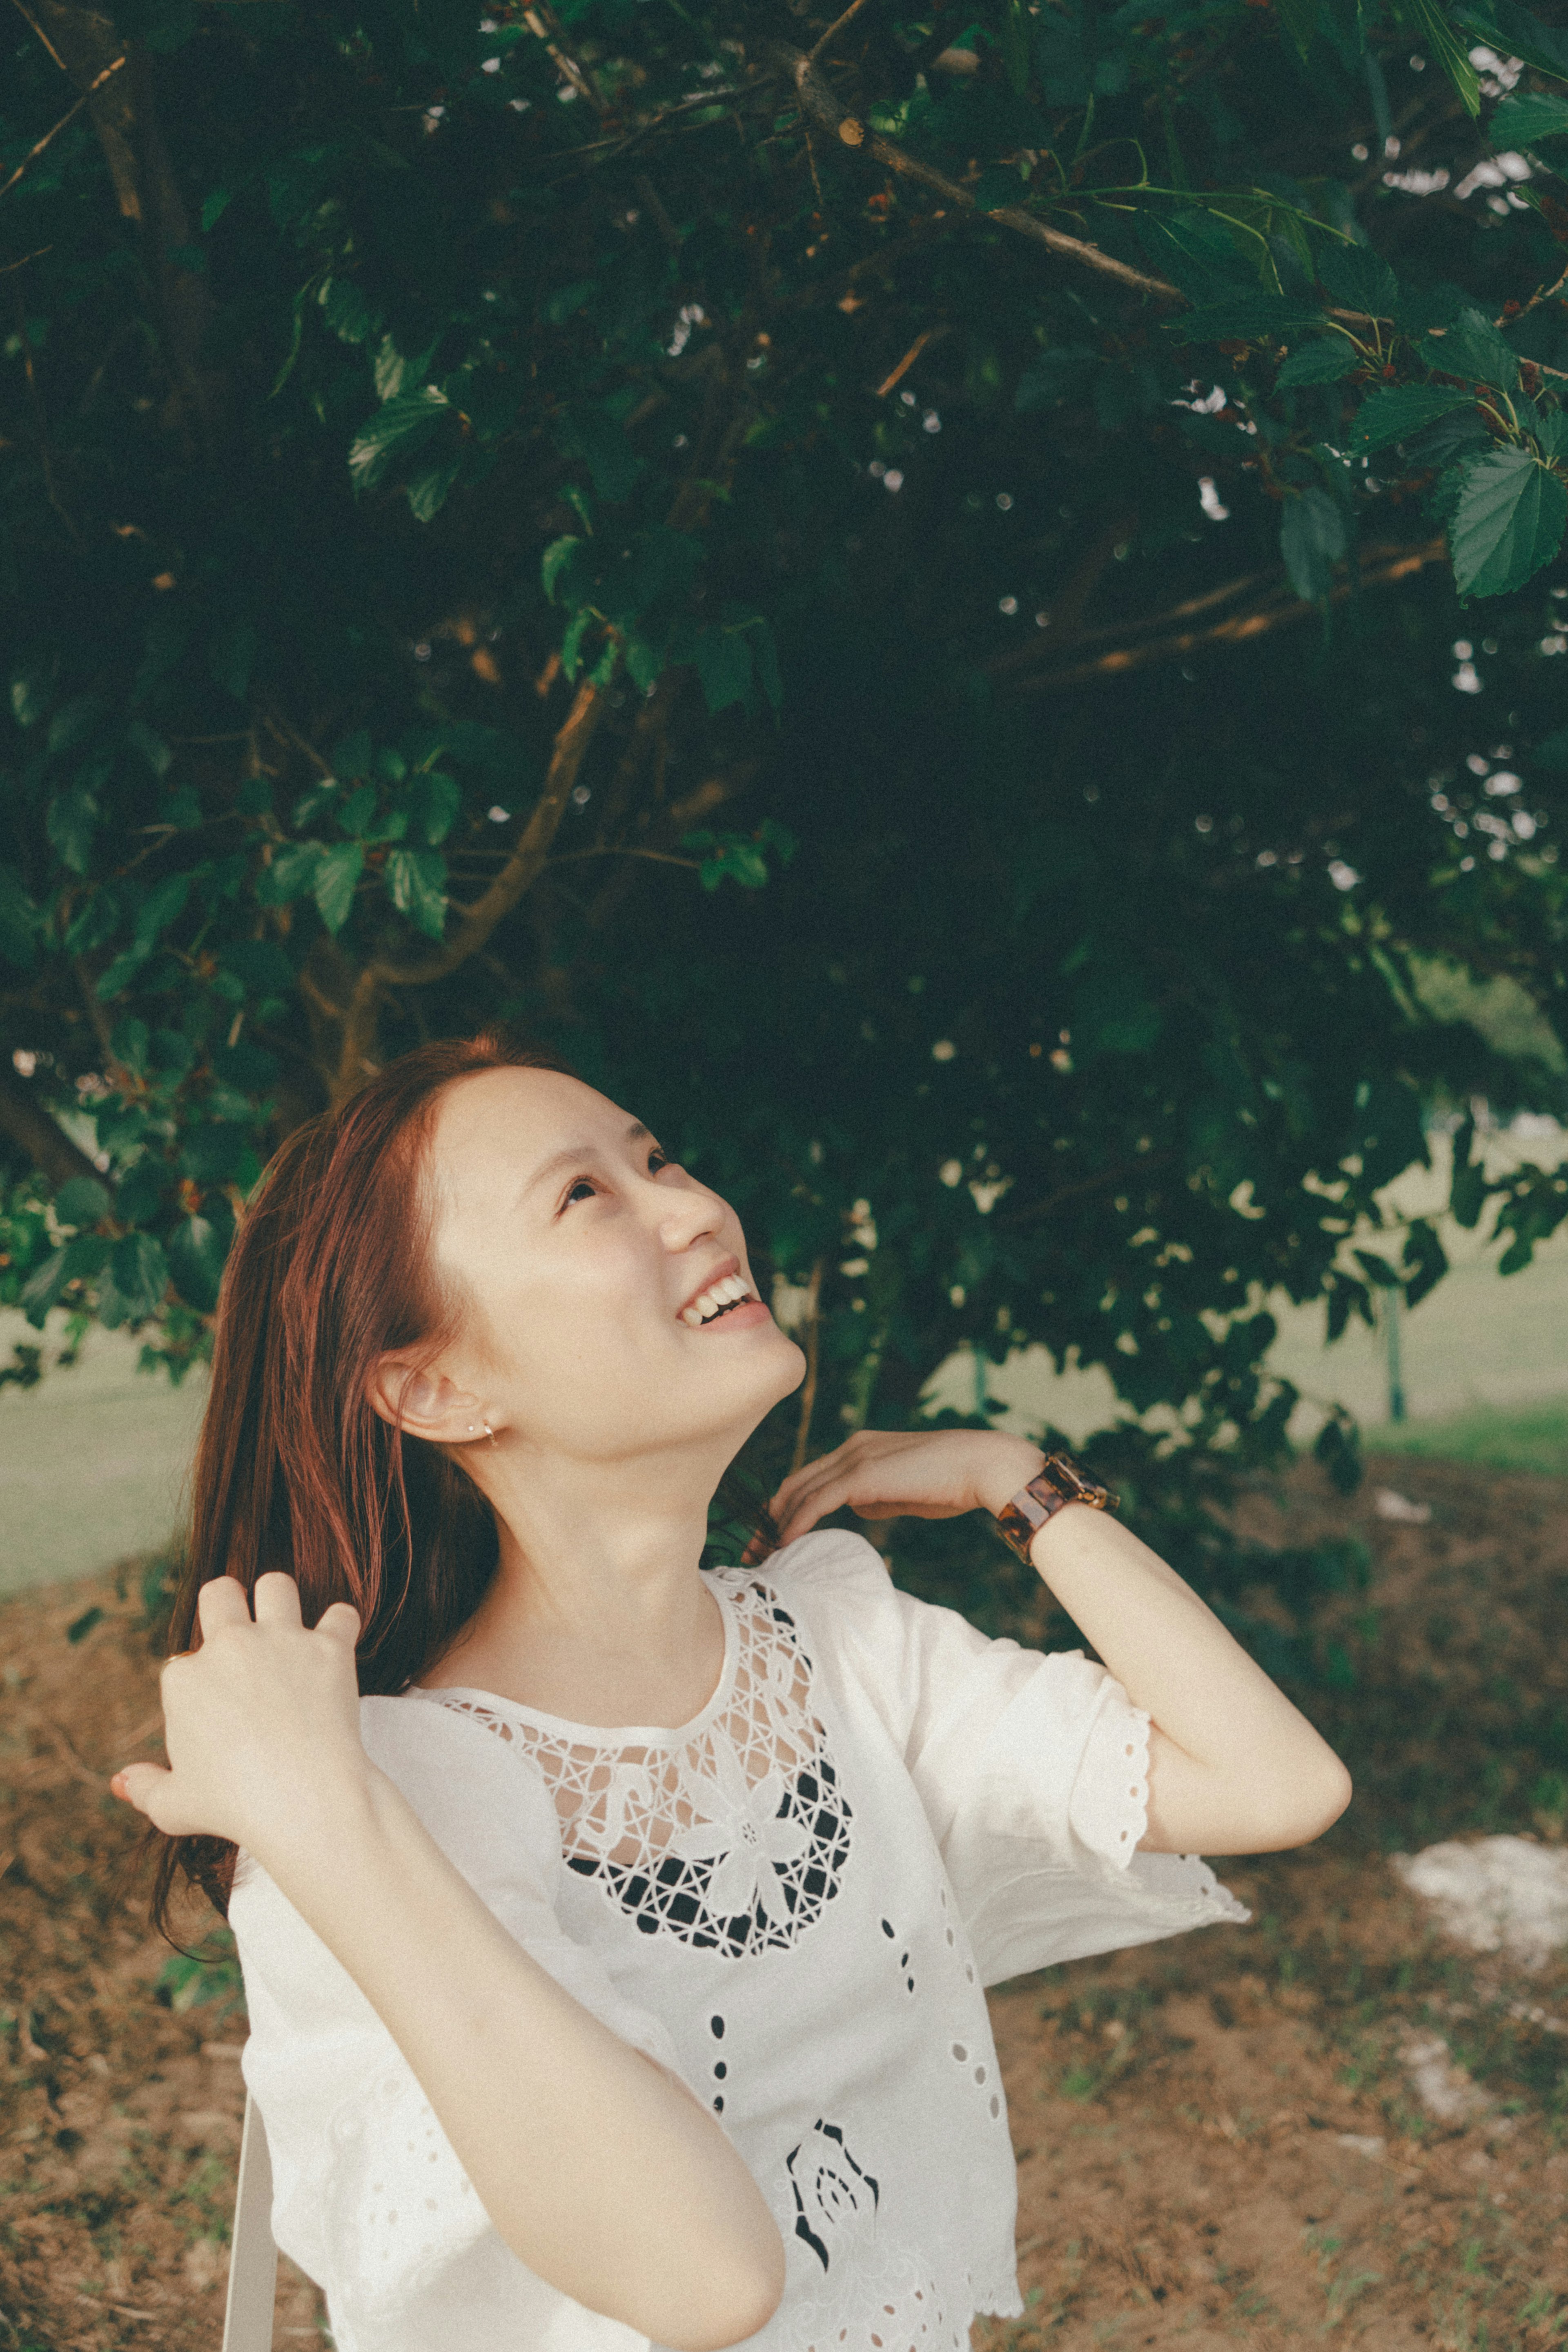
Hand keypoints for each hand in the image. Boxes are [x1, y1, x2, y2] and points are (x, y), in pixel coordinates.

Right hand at [109, 1573, 368, 1859]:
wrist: (302, 1802)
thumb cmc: (234, 1808)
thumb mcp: (174, 1807)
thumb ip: (145, 1787)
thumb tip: (121, 1781)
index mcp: (185, 1678)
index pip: (186, 1661)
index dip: (202, 1681)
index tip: (220, 1709)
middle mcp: (229, 1647)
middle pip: (220, 1592)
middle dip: (228, 1603)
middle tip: (242, 1631)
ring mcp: (281, 1642)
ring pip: (277, 1585)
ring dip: (280, 1602)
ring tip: (287, 1629)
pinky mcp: (328, 1648)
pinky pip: (341, 1615)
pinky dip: (339, 1628)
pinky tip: (335, 1649)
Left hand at [765, 1430, 1045, 1550]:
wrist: (981, 1466)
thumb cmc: (951, 1482)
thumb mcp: (903, 1490)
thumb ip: (875, 1494)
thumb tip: (855, 1506)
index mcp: (859, 1448)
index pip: (809, 1478)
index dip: (784, 1508)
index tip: (769, 1538)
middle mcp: (850, 1448)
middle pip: (794, 1484)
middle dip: (768, 1518)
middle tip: (750, 1550)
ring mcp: (855, 1458)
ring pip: (800, 1493)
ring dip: (775, 1525)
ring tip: (758, 1555)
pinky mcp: (862, 1475)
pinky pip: (817, 1502)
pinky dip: (796, 1523)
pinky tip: (783, 1545)